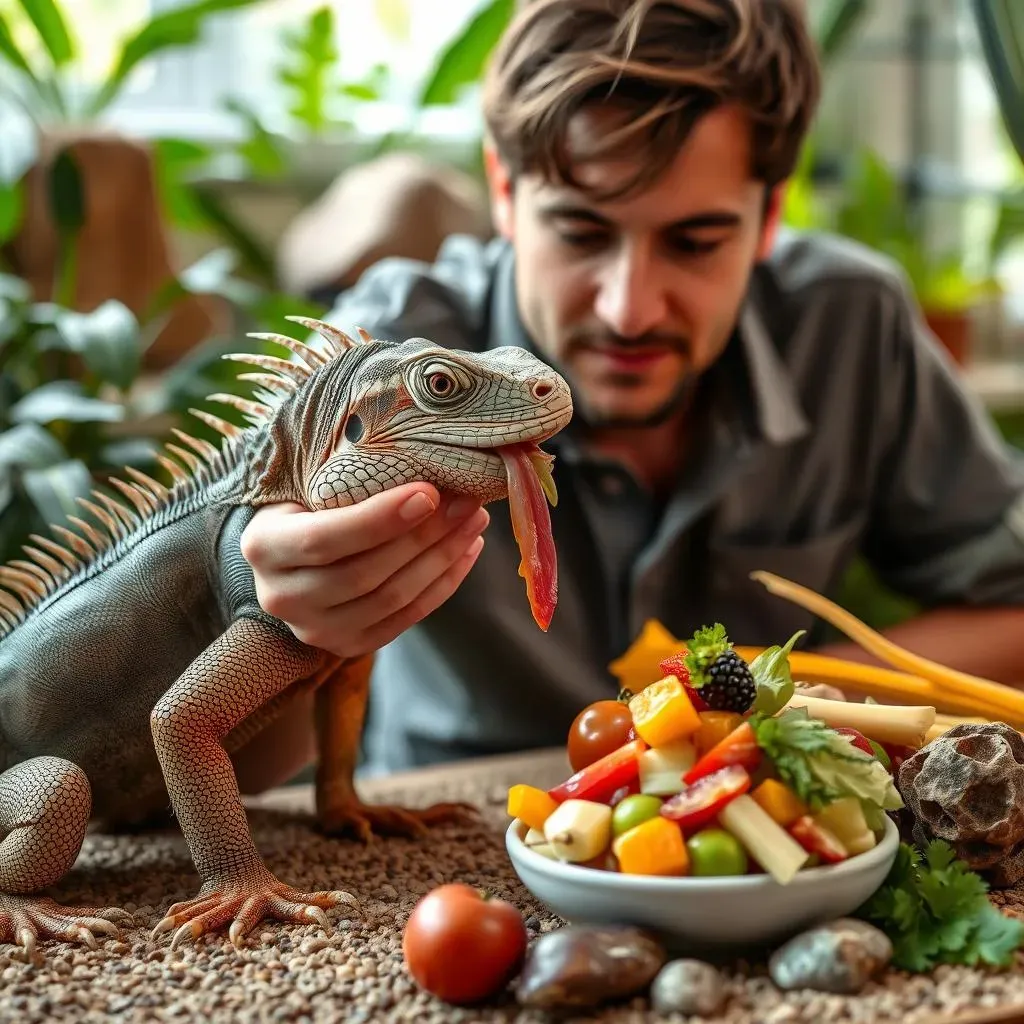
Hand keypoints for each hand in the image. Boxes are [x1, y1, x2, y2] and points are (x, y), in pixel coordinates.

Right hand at [240, 483, 488, 657]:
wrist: (290, 558)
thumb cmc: (304, 504)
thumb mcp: (307, 483)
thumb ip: (346, 474)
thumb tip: (416, 449)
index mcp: (263, 547)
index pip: (324, 539)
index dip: (379, 519)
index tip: (429, 492)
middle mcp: (282, 597)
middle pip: (364, 573)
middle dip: (423, 536)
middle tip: (465, 502)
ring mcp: (315, 629)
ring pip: (391, 598)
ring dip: (442, 558)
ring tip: (473, 521)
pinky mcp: (348, 645)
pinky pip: (406, 618)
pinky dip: (443, 584)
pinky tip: (467, 550)